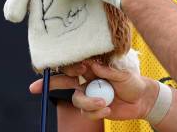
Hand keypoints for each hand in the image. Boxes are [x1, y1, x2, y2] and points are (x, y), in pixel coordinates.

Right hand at [29, 61, 158, 121]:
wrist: (141, 100)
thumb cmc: (133, 82)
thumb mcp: (123, 74)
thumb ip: (107, 70)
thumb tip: (92, 64)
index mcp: (94, 67)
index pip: (75, 63)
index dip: (68, 67)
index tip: (74, 71)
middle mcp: (87, 79)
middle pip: (63, 80)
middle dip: (49, 83)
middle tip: (35, 88)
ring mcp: (88, 94)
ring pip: (76, 99)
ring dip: (89, 102)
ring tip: (105, 103)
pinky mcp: (92, 107)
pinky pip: (85, 112)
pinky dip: (96, 112)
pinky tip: (108, 109)